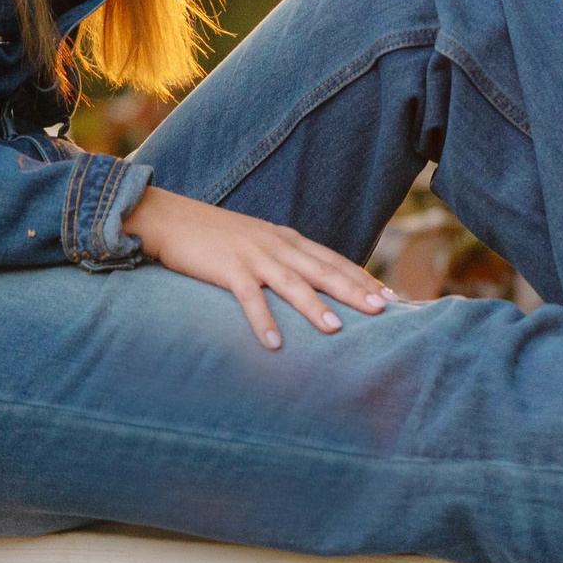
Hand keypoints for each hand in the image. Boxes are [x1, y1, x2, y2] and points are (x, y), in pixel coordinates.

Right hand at [121, 187, 394, 349]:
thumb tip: (310, 285)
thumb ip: (284, 260)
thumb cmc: (215, 237)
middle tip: (384, 310)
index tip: (391, 296)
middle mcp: (277, 245)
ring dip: (314, 306)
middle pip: (323, 270)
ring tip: (336, 329)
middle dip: (355, 290)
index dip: (363, 278)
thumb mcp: (258, 243)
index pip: (334, 260)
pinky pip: (248, 298)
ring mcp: (252, 256)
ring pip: (292, 283)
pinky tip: (273, 344)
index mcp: (287, 240)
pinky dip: (262, 320)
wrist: (170, 218)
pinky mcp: (226, 268)